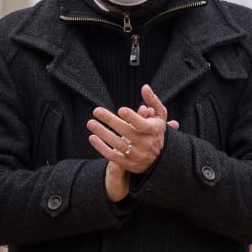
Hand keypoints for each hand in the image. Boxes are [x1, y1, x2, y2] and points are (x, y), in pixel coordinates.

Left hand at [92, 85, 179, 201]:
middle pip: (126, 132)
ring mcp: (137, 155)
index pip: (142, 125)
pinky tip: (92, 137)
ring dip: (102, 133)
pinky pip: (112, 156)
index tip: (121, 109)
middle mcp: (146, 144)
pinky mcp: (128, 164)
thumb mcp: (160, 116)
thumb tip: (144, 87)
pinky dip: (101, 147)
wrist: (161, 159)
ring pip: (117, 144)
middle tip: (96, 111)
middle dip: (110, 121)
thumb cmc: (157, 132)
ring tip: (90, 123)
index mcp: (154, 131)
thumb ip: (153, 101)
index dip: (132, 117)